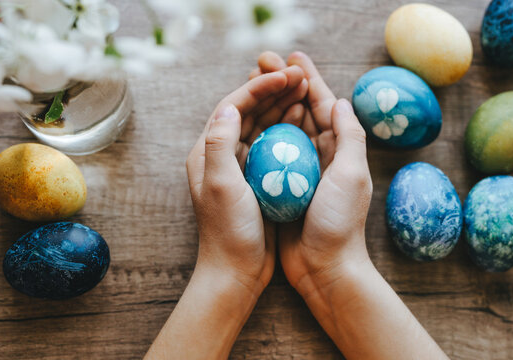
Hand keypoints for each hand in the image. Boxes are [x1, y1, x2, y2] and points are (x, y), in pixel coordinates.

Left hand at [146, 66, 308, 359]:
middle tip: (300, 75)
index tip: (285, 75)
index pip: (232, 107)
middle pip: (247, 112)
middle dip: (272, 91)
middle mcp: (221, 155)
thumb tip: (230, 106)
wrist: (237, 271)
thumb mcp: (220, 185)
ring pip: (262, 126)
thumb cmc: (228, 231)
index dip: (258, 87)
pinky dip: (287, 130)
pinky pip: (273, 146)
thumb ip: (220, 144)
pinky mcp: (257, 180)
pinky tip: (305, 121)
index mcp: (207, 152)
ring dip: (281, 106)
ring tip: (305, 90)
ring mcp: (240, 167)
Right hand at [250, 51, 372, 297]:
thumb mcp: (351, 174)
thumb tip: (341, 100)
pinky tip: (247, 120)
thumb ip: (349, 135)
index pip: (324, 105)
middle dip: (285, 85)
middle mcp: (321, 156)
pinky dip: (261, 133)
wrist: (322, 267)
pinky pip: (270, 152)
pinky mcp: (282, 186)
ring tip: (254, 81)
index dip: (308, 79)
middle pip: (302, 111)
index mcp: (341, 150)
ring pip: (284, 128)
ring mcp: (300, 171)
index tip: (292, 57)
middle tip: (265, 61)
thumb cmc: (339, 222)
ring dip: (271, 104)